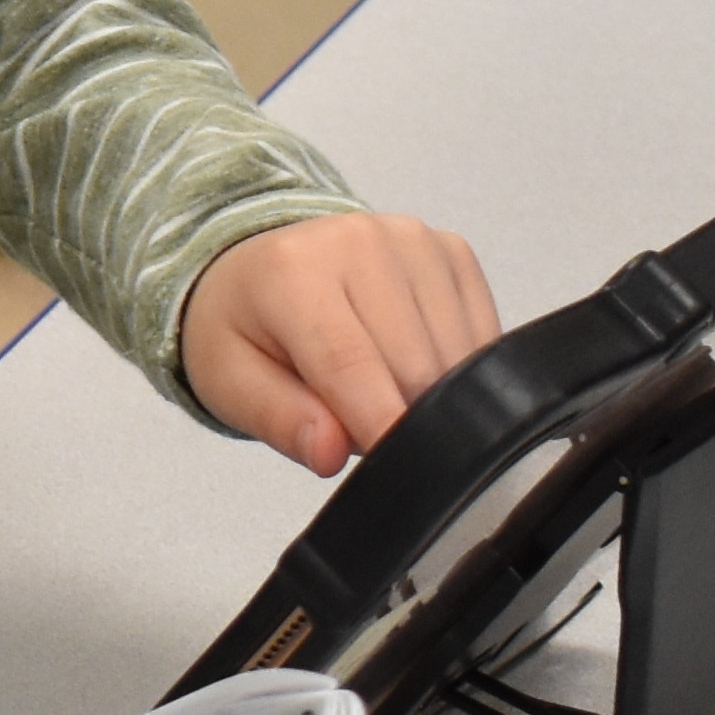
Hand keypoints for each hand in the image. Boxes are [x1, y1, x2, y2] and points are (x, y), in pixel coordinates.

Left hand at [183, 211, 499, 476]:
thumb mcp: (231, 382)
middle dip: (398, 419)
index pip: (350, 362)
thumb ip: (280, 420)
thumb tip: (330, 452)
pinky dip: (456, 371)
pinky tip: (413, 365)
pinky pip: (483, 338)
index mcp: (293, 271)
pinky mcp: (453, 252)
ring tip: (376, 387)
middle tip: (356, 424)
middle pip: (415, 367)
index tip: (398, 473)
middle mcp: (360, 241)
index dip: (379, 426)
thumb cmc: (247, 327)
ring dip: (428, 396)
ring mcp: (414, 241)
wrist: (263, 268)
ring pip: (457, 358)